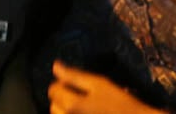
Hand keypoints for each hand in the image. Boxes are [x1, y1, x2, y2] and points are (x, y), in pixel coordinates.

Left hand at [48, 62, 162, 113]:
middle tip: (80, 97)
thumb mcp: (100, 84)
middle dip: (62, 99)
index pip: (53, 90)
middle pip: (54, 106)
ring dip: (66, 111)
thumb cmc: (122, 105)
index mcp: (72, 105)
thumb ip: (75, 75)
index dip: (63, 83)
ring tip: (84, 108)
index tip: (75, 84)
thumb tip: (56, 66)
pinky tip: (88, 113)